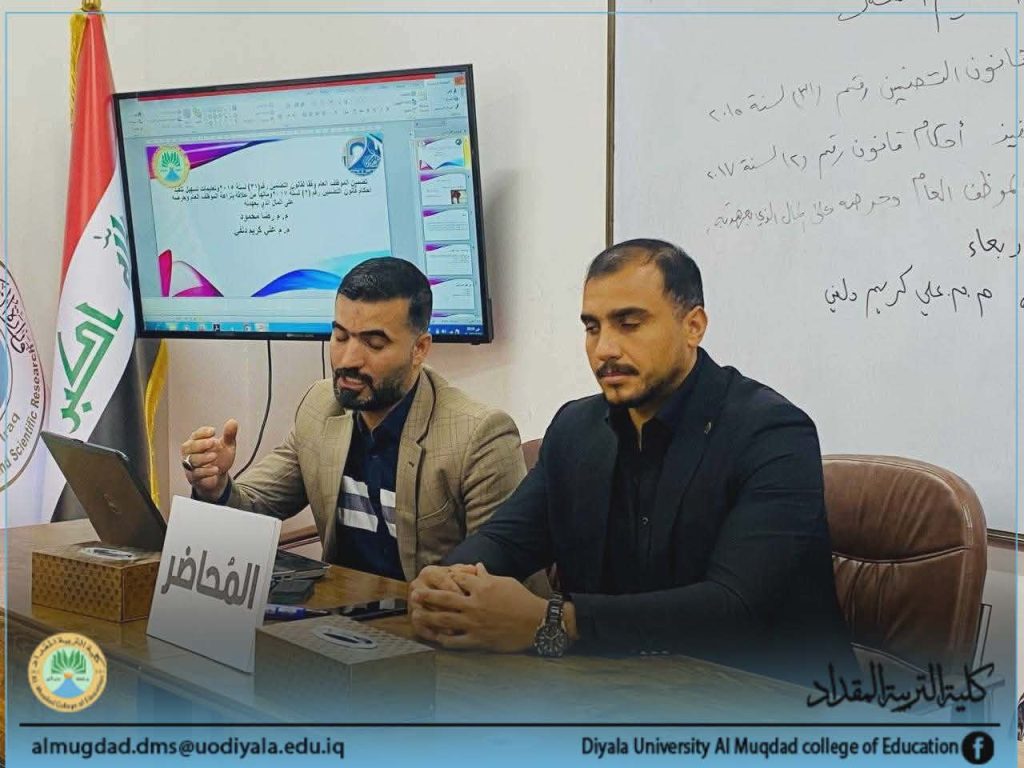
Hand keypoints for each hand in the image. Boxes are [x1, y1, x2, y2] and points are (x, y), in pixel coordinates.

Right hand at [180, 419, 237, 501]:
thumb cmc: (219, 458)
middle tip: (212, 442)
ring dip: (203, 458)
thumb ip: (229, 435)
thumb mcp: (227, 446)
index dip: (203, 432)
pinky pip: (196, 474)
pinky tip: (216, 469)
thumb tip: (233, 421)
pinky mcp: (195, 478)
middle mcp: (190, 453)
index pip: (195, 435)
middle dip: (200, 444)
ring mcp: (191, 466)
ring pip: (191, 460)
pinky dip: (206, 472)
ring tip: (214, 456)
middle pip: (189, 447)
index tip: (213, 431)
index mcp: (197, 442)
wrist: (218, 477)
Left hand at [409, 562, 546, 651]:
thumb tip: (477, 567)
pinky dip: (444, 640)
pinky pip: (456, 641)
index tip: (435, 579)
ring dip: (428, 617)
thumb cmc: (522, 599)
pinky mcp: (478, 640)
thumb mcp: (505, 582)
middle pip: (445, 599)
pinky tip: (435, 638)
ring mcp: (475, 623)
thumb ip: (487, 576)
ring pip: (445, 620)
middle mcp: (475, 604)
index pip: (457, 580)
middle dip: (428, 596)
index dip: (445, 579)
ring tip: (416, 616)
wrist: (537, 622)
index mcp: (482, 587)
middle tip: (414, 594)